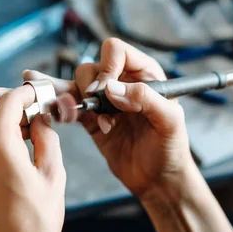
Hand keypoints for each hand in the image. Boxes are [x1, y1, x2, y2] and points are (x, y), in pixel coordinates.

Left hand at [0, 86, 65, 231]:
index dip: (29, 92)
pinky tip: (22, 144)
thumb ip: (47, 139)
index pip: (9, 99)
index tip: (44, 95)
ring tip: (31, 127)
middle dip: (8, 95)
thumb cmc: (34, 225)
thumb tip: (41, 119)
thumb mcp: (53, 176)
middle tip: (32, 106)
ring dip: (2, 112)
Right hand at [24, 38, 192, 199]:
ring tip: (95, 120)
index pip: (117, 52)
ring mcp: (106, 101)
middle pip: (93, 67)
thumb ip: (145, 99)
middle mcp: (123, 82)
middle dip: (91, 87)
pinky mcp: (92, 119)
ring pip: (79, 84)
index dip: (107, 67)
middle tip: (99, 109)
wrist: (157, 180)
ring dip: (79, 100)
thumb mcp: (169, 122)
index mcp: (145, 74)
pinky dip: (64, 107)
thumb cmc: (170, 150)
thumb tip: (112, 88)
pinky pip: (71, 105)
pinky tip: (62, 109)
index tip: (105, 91)